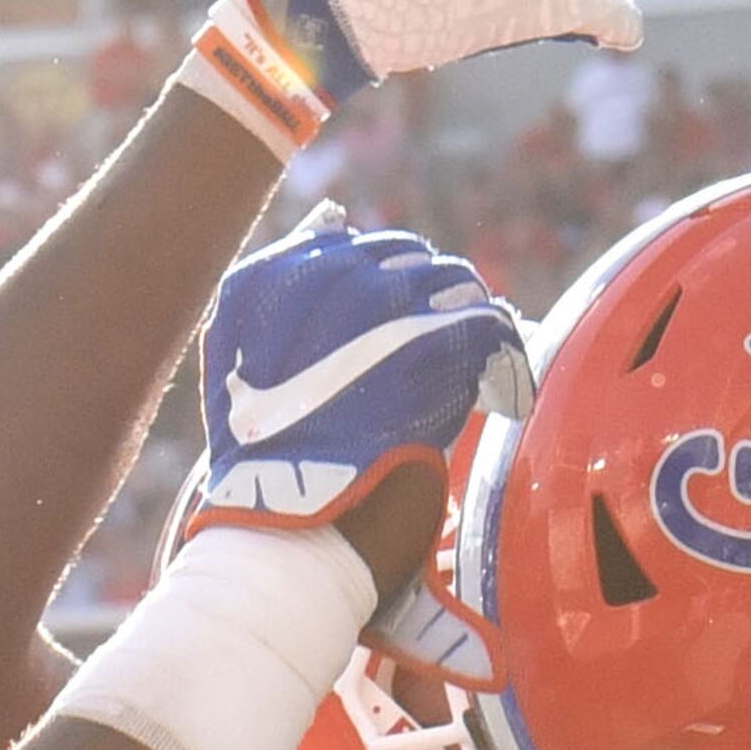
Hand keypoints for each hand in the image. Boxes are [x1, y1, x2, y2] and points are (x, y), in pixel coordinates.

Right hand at [185, 211, 529, 540]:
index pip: (347, 249)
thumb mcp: (248, 367)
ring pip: (451, 281)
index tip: (393, 335)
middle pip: (402, 257)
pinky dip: (502, 352)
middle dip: (427, 300)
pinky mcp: (424, 347)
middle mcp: (316, 280)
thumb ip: (288, 288)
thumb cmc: (269, 466)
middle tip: (438, 356)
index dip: (381, 293)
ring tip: (470, 371)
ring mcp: (370, 308)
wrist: (287, 533)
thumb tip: (332, 216)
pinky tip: (497, 392)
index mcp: (264, 282)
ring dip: (465, 324)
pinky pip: (486, 322)